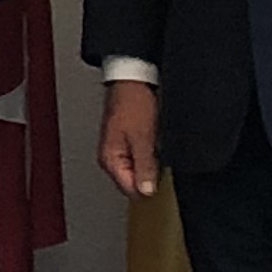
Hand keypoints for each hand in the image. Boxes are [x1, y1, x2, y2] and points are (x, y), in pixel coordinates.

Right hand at [96, 80, 161, 199]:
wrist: (133, 80)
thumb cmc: (133, 103)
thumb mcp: (142, 139)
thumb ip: (144, 168)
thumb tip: (147, 191)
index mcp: (110, 160)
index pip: (130, 190)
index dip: (149, 188)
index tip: (162, 179)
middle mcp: (112, 158)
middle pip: (135, 182)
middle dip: (151, 175)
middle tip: (160, 158)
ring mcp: (120, 150)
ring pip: (141, 171)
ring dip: (153, 164)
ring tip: (158, 147)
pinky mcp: (129, 142)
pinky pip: (144, 159)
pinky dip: (153, 154)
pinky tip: (158, 143)